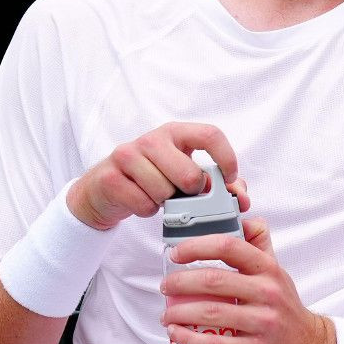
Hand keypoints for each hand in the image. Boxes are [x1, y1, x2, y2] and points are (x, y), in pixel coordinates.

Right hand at [67, 122, 246, 230]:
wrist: (103, 190)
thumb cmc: (152, 179)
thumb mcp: (183, 174)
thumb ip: (216, 183)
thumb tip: (240, 197)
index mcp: (175, 133)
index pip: (210, 135)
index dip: (226, 158)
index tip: (229, 179)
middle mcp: (151, 139)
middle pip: (190, 174)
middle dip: (191, 193)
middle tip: (181, 193)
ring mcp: (127, 155)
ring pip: (166, 192)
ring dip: (166, 203)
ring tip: (157, 195)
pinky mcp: (110, 178)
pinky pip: (144, 204)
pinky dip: (147, 210)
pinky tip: (141, 200)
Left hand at [161, 218, 336, 343]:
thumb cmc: (285, 308)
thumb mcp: (277, 272)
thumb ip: (259, 245)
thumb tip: (241, 219)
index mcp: (269, 269)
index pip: (230, 246)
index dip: (197, 246)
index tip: (176, 253)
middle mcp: (268, 292)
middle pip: (214, 280)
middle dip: (180, 282)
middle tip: (166, 286)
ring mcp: (263, 322)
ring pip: (211, 312)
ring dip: (179, 312)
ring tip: (167, 313)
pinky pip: (216, 343)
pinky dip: (189, 338)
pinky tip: (176, 334)